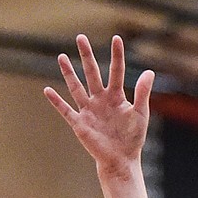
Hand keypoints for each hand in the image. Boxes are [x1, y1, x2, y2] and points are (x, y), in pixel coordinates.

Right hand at [44, 34, 153, 179]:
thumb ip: (142, 93)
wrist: (121, 160)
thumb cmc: (132, 138)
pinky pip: (66, 110)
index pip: (116, 70)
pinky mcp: (80, 123)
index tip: (116, 38)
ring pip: (76, 87)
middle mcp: (100, 99)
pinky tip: (47, 91)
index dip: (116, 55)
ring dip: (68, 73)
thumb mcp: (140, 113)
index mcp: (116, 96)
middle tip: (80, 37)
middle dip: (86, 56)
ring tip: (61, 57)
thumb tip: (149, 72)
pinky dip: (56, 101)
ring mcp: (89, 110)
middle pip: (92, 73)